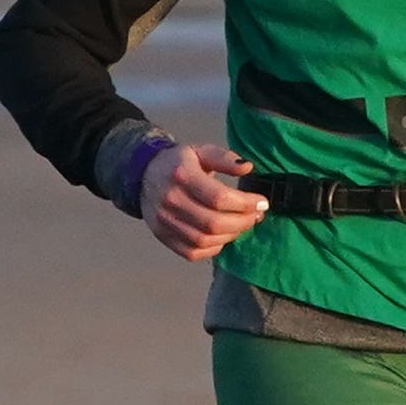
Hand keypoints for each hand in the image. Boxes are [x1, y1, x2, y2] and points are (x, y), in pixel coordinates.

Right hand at [141, 139, 269, 262]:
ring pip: (204, 241)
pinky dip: (213, 248)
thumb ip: (225, 158)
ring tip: (242, 224)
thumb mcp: (201, 151)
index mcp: (182, 175)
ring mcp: (164, 221)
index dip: (245, 204)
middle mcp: (170, 200)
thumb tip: (248, 167)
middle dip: (242, 222)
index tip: (262, 202)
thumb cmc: (179, 163)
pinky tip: (223, 236)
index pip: (218, 197)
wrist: (143, 174)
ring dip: (231, 236)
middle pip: (213, 223)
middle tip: (255, 215)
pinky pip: (192, 252)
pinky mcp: (162, 236)